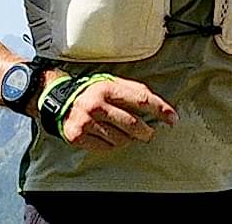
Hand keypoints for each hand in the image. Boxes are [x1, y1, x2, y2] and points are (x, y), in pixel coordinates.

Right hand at [59, 77, 177, 150]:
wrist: (59, 100)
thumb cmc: (92, 92)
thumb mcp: (112, 83)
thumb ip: (135, 92)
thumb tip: (161, 106)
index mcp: (107, 88)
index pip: (141, 100)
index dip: (160, 110)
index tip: (172, 119)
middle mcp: (96, 105)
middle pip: (133, 125)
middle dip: (146, 132)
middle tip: (147, 133)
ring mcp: (86, 122)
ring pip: (121, 139)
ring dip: (126, 139)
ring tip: (120, 131)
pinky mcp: (78, 136)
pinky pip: (106, 147)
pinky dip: (111, 144)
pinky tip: (106, 135)